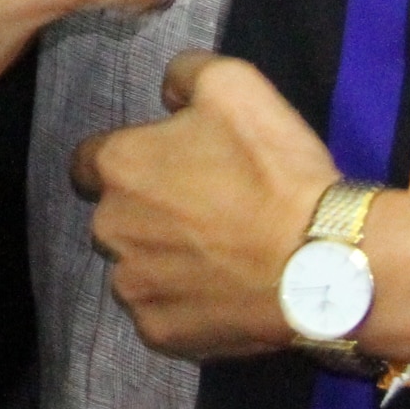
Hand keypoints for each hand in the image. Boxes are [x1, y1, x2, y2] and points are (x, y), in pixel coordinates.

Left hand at [73, 52, 344, 358]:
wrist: (321, 260)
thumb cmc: (272, 169)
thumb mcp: (235, 85)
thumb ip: (186, 75)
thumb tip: (167, 91)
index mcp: (118, 166)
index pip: (89, 162)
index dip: (126, 162)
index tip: (164, 169)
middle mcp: (108, 228)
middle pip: (114, 217)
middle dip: (147, 213)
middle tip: (206, 212)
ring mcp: (132, 287)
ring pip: (135, 268)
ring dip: (163, 260)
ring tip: (219, 256)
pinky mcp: (159, 333)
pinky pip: (161, 314)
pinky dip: (185, 304)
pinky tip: (223, 292)